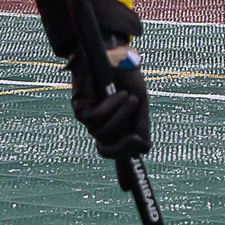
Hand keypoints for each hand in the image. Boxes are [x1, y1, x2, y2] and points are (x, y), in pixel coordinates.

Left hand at [68, 40, 149, 158]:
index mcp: (115, 125)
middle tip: (137, 139)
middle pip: (105, 148)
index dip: (122, 160)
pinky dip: (110, 106)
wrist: (117, 53)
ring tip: (131, 97)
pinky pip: (94, 118)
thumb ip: (140, 125)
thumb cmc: (127, 76)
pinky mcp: (80, 105)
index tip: (133, 171)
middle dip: (122, 147)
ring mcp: (89, 115)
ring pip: (101, 133)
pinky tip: (119, 94)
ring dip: (120, 115)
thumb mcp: (140, 103)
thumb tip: (144, 150)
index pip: (114, 149)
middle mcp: (100, 123)